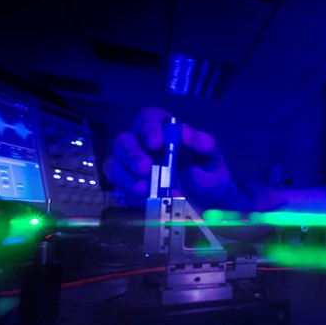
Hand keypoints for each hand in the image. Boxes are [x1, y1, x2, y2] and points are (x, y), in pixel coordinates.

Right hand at [103, 107, 231, 206]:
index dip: (149, 127)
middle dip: (131, 154)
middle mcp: (143, 147)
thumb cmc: (208, 175)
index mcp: (164, 132)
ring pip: (114, 164)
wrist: (209, 205)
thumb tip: (184, 133)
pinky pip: (117, 188)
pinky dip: (125, 193)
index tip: (156, 142)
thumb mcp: (212, 159)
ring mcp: (132, 169)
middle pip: (124, 141)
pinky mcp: (129, 189)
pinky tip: (139, 199)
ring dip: (124, 176)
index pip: (148, 119)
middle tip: (144, 168)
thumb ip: (203, 144)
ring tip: (142, 189)